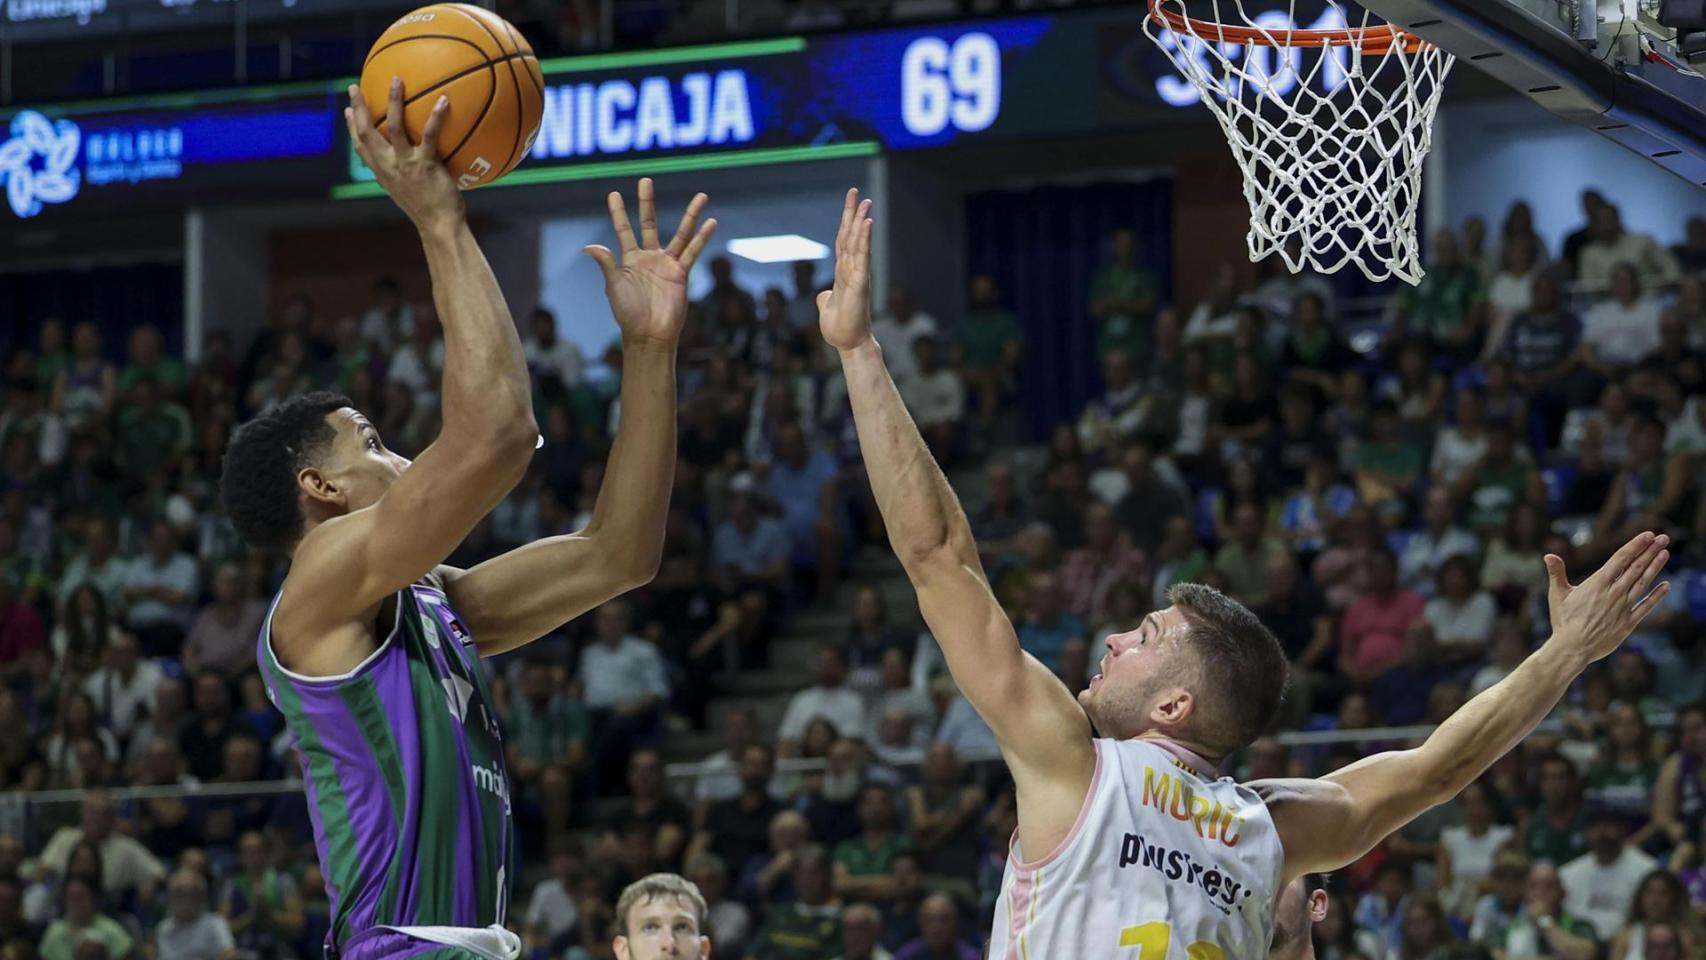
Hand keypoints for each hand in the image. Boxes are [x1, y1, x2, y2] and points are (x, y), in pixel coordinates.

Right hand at [344, 80, 462, 232]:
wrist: (439, 226)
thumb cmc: (429, 210)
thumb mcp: (409, 192)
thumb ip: (405, 175)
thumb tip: (412, 164)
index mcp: (383, 172)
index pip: (361, 146)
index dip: (351, 127)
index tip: (347, 110)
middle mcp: (389, 166)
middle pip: (366, 131)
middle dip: (358, 107)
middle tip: (354, 86)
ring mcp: (405, 164)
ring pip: (393, 127)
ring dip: (393, 101)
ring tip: (396, 80)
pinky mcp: (424, 165)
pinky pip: (430, 135)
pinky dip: (436, 116)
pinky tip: (444, 100)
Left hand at [584, 178, 714, 345]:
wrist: (649, 335)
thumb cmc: (628, 313)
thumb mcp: (614, 286)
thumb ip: (607, 264)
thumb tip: (590, 247)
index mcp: (629, 259)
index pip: (623, 230)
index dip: (617, 212)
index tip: (613, 194)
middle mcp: (649, 257)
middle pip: (649, 223)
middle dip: (647, 202)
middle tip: (646, 180)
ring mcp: (666, 264)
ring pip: (680, 234)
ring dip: (691, 215)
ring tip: (701, 196)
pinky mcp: (681, 274)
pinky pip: (692, 252)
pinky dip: (702, 238)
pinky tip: (711, 223)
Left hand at [817, 188, 874, 351]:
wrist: (849, 344)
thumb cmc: (840, 328)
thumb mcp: (827, 308)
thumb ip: (825, 299)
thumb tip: (822, 296)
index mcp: (843, 272)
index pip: (843, 241)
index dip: (845, 221)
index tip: (849, 202)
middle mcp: (852, 270)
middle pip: (851, 236)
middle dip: (853, 214)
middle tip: (855, 192)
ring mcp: (857, 275)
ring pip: (857, 243)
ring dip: (860, 222)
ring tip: (865, 202)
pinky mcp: (860, 284)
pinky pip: (862, 258)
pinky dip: (864, 240)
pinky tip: (867, 224)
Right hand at [1543, 531, 1670, 666]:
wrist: (1572, 648)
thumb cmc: (1563, 620)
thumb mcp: (1557, 594)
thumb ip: (1556, 573)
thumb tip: (1548, 555)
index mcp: (1597, 584)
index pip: (1620, 559)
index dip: (1635, 545)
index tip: (1648, 535)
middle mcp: (1613, 593)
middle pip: (1635, 568)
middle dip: (1650, 551)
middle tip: (1663, 537)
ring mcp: (1623, 608)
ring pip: (1643, 583)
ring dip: (1655, 567)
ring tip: (1665, 553)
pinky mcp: (1628, 623)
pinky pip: (1646, 607)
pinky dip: (1657, 596)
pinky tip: (1666, 586)